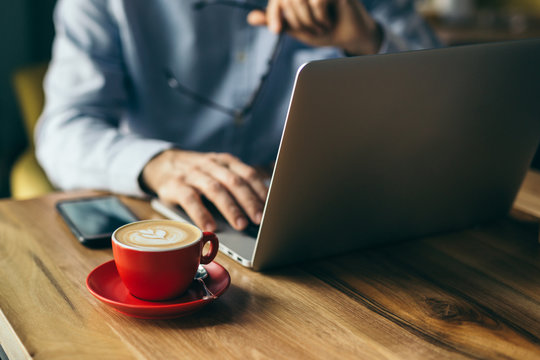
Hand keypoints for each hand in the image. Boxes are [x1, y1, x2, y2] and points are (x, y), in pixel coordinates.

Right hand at [141, 149, 268, 231]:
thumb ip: (235, 184)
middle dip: (249, 201)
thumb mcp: (218, 171)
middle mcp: (211, 165)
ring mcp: (193, 174)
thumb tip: (261, 207)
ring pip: (215, 189)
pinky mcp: (175, 185)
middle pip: (234, 182)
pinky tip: (210, 226)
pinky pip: (190, 199)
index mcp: (225, 161)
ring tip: (241, 224)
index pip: (247, 174)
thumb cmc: (199, 174)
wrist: (162, 164)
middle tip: (259, 219)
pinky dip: (201, 213)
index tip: (271, 206)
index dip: (260, 190)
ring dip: (230, 208)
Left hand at [247, 0, 381, 54]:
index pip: (278, 0)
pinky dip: (321, 17)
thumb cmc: (324, 30)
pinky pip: (318, 1)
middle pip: (288, 0)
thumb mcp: (296, 28)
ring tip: (320, 27)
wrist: (349, 36)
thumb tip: (251, 17)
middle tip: (310, 30)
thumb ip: (277, 21)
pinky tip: (328, 21)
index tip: (276, 31)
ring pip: (301, 0)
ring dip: (309, 21)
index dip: (273, 13)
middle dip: (297, 22)